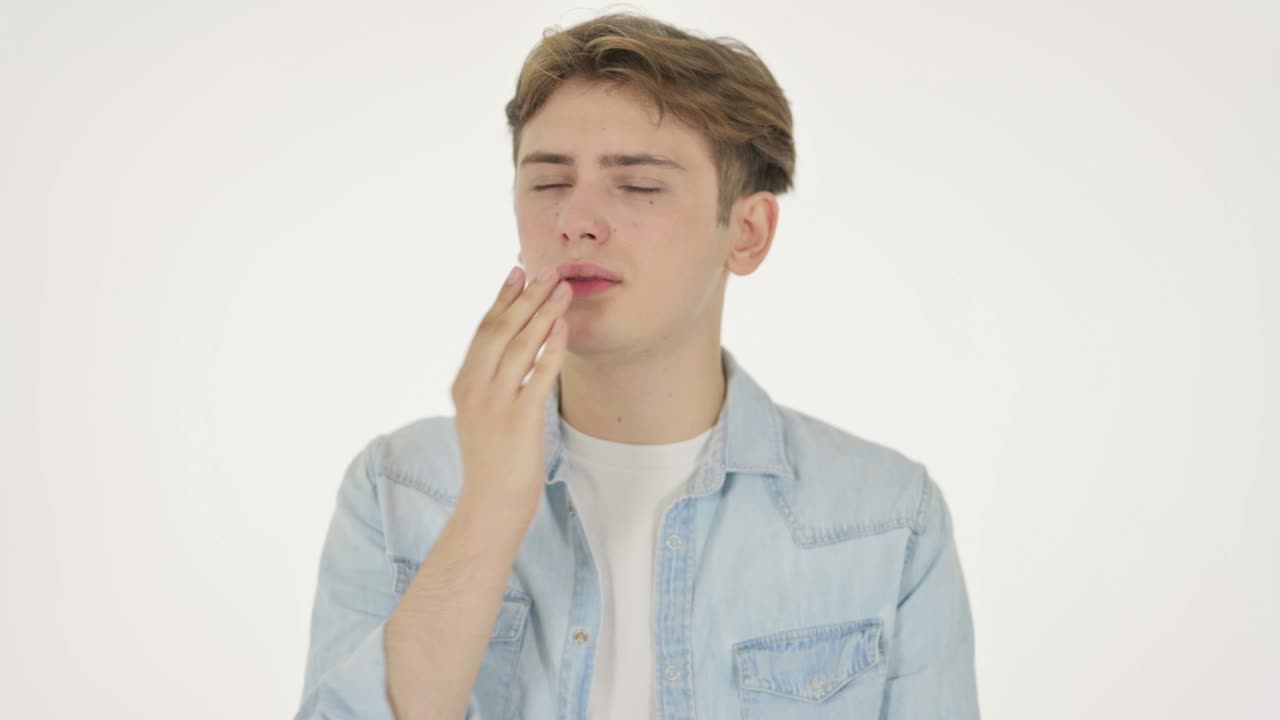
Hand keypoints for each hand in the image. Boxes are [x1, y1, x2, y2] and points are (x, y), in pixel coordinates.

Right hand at [450, 265, 571, 520]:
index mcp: (464, 384)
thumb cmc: (493, 462)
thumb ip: (489, 384)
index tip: (517, 272)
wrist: (490, 504)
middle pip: (501, 329)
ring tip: (563, 289)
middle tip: (547, 270)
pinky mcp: (520, 419)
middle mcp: (475, 388)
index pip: (484, 330)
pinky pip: (538, 374)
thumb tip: (508, 353)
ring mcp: (496, 403)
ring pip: (520, 345)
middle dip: (526, 296)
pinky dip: (551, 347)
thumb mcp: (480, 416)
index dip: (502, 298)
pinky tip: (563, 327)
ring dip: (543, 312)